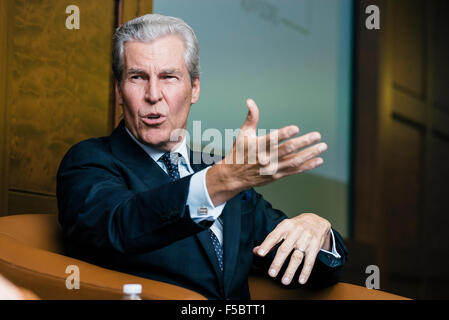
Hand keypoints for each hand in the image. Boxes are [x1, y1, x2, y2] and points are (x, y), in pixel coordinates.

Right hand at [206, 99, 326, 204]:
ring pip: (294, 161)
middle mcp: (266, 158)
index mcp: (257, 146)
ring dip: (309, 154)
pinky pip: (294, 171)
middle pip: (287, 150)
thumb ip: (251, 117)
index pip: (271, 139)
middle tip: (317, 135)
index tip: (295, 128)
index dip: (284, 134)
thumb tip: (250, 101)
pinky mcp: (277, 176)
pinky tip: (318, 160)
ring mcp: (272, 168)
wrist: (234, 176)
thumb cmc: (239, 152)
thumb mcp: (243, 133)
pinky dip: (307, 166)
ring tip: (322, 146)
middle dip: (303, 143)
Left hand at [253, 213, 330, 284]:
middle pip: (285, 249)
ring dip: (290, 270)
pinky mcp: (315, 247)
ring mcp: (306, 239)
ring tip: (284, 281)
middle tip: (271, 273)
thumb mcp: (283, 228)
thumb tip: (256, 251)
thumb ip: (271, 240)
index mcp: (285, 226)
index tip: (260, 253)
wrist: (316, 221)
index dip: (266, 245)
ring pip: (297, 257)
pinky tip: (301, 280)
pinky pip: (310, 261)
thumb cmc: (295, 227)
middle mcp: (295, 232)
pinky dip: (305, 272)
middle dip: (277, 262)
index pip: (274, 236)